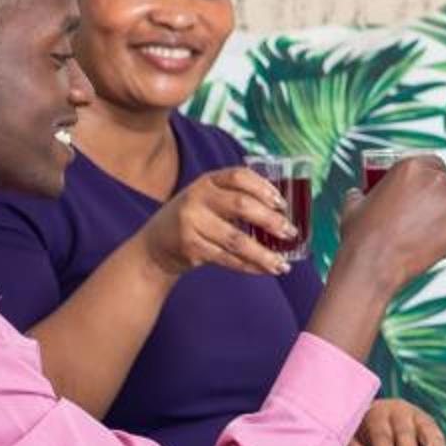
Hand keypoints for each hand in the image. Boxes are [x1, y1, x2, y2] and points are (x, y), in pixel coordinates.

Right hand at [134, 168, 297, 280]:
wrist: (154, 246)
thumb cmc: (194, 219)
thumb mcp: (208, 199)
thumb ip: (236, 198)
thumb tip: (283, 213)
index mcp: (207, 181)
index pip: (239, 176)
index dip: (263, 187)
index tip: (282, 203)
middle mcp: (197, 198)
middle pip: (241, 206)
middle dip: (270, 221)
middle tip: (290, 233)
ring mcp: (192, 223)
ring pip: (236, 240)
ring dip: (263, 254)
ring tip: (282, 263)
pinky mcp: (190, 247)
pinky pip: (227, 258)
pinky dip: (249, 266)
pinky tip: (264, 269)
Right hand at [330, 155, 445, 293]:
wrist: (371, 266)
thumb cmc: (361, 235)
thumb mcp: (354, 204)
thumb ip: (361, 191)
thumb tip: (359, 192)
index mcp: (411, 167)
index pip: (434, 162)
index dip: (431, 174)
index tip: (427, 187)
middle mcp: (436, 181)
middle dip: (439, 197)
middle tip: (425, 213)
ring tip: (426, 233)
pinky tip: (437, 244)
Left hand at [348, 399, 445, 445]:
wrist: (369, 412)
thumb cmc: (358, 430)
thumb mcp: (347, 437)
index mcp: (375, 413)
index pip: (381, 435)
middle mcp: (397, 410)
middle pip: (404, 432)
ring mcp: (413, 413)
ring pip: (424, 427)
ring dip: (432, 445)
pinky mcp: (425, 420)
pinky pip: (435, 430)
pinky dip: (440, 443)